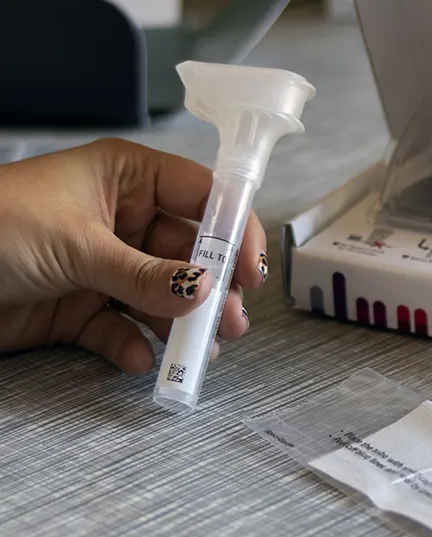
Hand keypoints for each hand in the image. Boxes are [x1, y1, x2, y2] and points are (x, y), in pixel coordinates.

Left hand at [0, 138, 267, 372]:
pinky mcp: (78, 310)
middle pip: (187, 254)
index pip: (201, 196)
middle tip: (229, 321)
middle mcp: (120, 220)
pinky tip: (142, 359)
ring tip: (198, 351)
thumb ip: (144, 274)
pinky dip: (136, 346)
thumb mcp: (76, 245)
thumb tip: (203, 292)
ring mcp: (101, 266)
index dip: (231, 229)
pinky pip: (122, 329)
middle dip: (211, 289)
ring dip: (182, 325)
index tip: (250, 268)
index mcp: (125, 178)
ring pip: (161, 297)